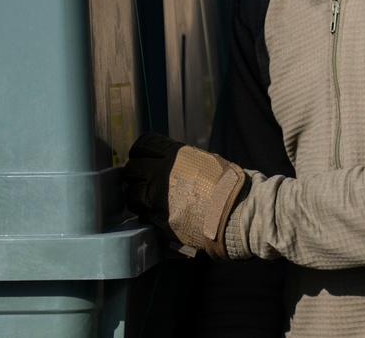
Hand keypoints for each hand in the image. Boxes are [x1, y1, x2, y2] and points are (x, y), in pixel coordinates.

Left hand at [123, 132, 248, 258]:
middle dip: (134, 174)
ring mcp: (157, 196)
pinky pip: (142, 214)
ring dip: (136, 196)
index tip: (140, 158)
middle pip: (132, 168)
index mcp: (174, 154)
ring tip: (146, 200)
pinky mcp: (159, 218)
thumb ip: (183, 162)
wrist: (234, 210)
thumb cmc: (226, 184)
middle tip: (141, 180)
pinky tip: (156, 214)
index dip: (139, 152)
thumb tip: (173, 164)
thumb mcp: (205, 161)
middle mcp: (161, 172)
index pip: (143, 145)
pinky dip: (146, 214)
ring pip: (131, 194)